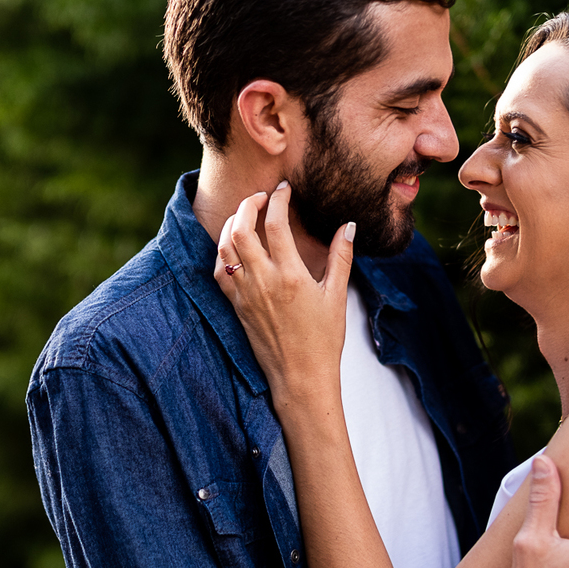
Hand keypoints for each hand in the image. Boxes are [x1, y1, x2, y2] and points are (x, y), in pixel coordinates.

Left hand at [213, 182, 354, 401]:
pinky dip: (223, 253)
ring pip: (224, 248)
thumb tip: (348, 227)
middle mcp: (263, 282)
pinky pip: (219, 273)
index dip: (278, 200)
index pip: (276, 223)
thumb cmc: (323, 340)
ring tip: (244, 216)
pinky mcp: (236, 307)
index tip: (284, 190)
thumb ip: (341, 258)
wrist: (300, 377)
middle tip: (260, 197)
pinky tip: (234, 247)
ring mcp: (245, 295)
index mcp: (290, 276)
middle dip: (247, 205)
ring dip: (230, 225)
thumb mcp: (337, 296)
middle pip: (241, 229)